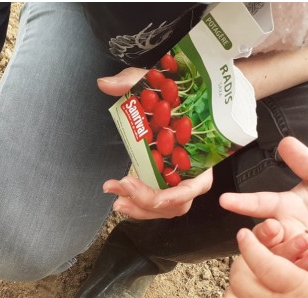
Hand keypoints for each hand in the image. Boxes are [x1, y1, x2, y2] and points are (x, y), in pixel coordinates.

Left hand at [97, 68, 213, 218]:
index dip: (176, 194)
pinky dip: (139, 203)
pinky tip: (119, 195)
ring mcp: (179, 180)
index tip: (155, 194)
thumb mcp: (159, 79)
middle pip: (177, 203)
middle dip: (149, 202)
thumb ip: (133, 80)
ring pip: (166, 207)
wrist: (195, 94)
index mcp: (204, 153)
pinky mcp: (166, 182)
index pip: (197, 185)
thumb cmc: (182, 91)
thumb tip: (104, 83)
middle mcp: (194, 172)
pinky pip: (156, 201)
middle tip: (122, 190)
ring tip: (117, 200)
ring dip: (141, 208)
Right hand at [220, 136, 307, 272]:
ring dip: (288, 249)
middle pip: (263, 234)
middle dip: (264, 233)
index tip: (224, 200)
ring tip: (307, 241)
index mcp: (283, 206)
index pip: (258, 203)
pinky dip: (306, 265)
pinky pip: (301, 270)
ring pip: (279, 254)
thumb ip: (304, 161)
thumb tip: (285, 141)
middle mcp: (284, 228)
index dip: (241, 202)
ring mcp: (295, 249)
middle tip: (274, 227)